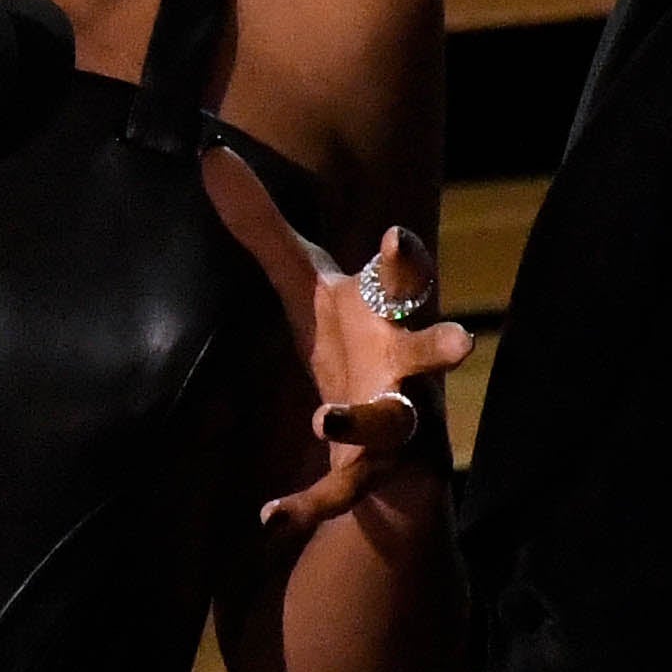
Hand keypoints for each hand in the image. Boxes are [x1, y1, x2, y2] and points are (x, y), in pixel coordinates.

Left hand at [202, 155, 475, 534]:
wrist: (372, 425)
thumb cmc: (349, 337)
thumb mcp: (302, 281)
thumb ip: (260, 224)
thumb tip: (208, 153)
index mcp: (390, 312)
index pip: (406, 280)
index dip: (404, 261)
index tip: (394, 238)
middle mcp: (404, 364)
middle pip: (431, 352)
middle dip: (444, 345)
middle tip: (463, 342)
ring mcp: (395, 420)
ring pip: (398, 422)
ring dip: (369, 420)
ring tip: (329, 419)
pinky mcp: (372, 470)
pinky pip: (344, 491)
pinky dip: (311, 504)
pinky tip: (270, 517)